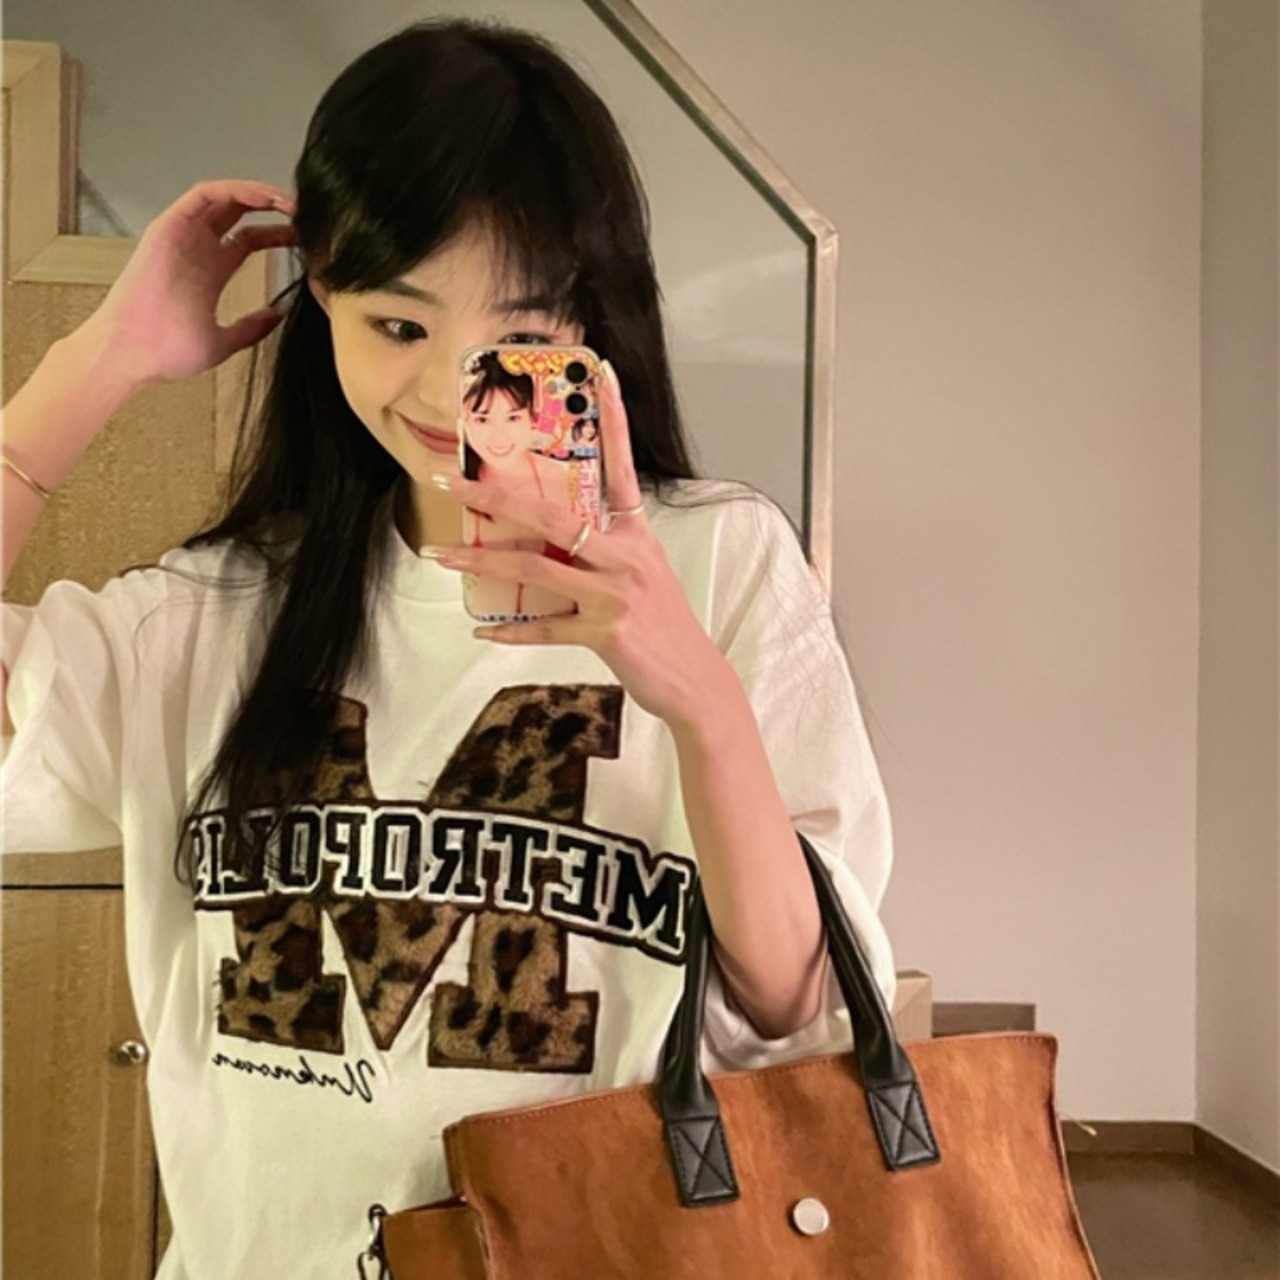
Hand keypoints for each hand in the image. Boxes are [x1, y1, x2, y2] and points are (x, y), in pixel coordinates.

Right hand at [84, 179, 297, 386]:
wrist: (131, 355)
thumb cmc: (165, 352)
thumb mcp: (224, 342)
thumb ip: (252, 327)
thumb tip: (279, 314)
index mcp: (210, 271)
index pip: (248, 240)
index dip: (277, 234)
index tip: (306, 238)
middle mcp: (196, 248)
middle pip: (238, 214)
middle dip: (273, 208)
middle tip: (305, 213)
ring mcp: (182, 236)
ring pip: (223, 199)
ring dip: (258, 194)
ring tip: (290, 201)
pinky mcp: (168, 228)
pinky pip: (203, 195)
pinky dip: (235, 190)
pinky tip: (264, 197)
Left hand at [428, 362, 735, 729]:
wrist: (693, 679)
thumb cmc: (663, 625)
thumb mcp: (642, 574)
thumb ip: (603, 549)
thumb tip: (551, 536)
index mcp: (636, 534)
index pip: (621, 466)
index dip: (614, 420)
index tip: (602, 374)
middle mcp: (625, 556)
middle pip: (550, 513)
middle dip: (494, 495)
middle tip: (450, 481)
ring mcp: (614, 594)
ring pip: (535, 567)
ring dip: (481, 562)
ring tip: (441, 556)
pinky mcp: (604, 632)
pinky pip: (544, 628)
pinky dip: (510, 631)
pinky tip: (482, 629)